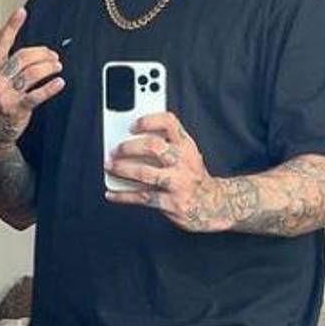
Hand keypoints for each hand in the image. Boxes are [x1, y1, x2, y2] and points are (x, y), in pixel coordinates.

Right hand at [0, 8, 64, 156]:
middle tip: (53, 56)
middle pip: (23, 58)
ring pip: (32, 73)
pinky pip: (37, 94)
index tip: (21, 12)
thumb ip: (4, 65)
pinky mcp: (15, 109)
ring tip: (57, 66)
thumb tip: (33, 51)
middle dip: (42, 54)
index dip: (11, 26)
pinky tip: (60, 82)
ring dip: (49, 67)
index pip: (0, 43)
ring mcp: (3, 95)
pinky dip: (51, 87)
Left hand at [104, 112, 233, 231]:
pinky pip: (142, 198)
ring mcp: (178, 183)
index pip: (169, 122)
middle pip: (153, 146)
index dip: (148, 120)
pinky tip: (111, 194)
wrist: (215, 205)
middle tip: (115, 150)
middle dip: (129, 147)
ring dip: (122, 169)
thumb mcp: (186, 155)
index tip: (132, 125)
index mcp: (187, 145)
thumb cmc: (192, 176)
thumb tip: (127, 142)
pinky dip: (123, 196)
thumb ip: (164, 145)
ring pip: (145, 173)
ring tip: (110, 166)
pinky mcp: (172, 203)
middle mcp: (184, 162)